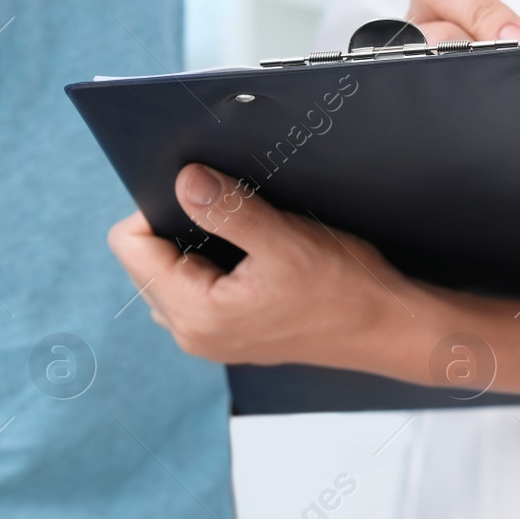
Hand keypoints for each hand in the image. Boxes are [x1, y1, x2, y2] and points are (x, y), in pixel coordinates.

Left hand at [107, 164, 422, 375]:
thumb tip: (183, 181)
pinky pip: (195, 287)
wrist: (389, 329)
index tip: (201, 191)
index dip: (156, 207)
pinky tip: (252, 254)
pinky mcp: (231, 333)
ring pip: (170, 273)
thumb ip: (229, 210)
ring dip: (194, 244)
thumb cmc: (345, 291)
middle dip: (175, 226)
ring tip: (244, 234)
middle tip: (227, 210)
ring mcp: (211, 337)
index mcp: (195, 314)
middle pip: (145, 260)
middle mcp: (193, 333)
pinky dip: (212, 262)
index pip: (130, 247)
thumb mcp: (286, 241)